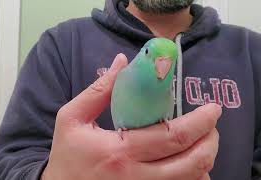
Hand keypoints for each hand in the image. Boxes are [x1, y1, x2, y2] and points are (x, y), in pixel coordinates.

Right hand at [41, 53, 221, 179]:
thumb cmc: (66, 155)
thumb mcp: (72, 118)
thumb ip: (98, 90)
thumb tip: (122, 62)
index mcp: (119, 152)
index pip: (172, 136)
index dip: (200, 122)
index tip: (212, 110)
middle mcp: (135, 177)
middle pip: (190, 162)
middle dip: (211, 141)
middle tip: (213, 126)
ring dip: (205, 160)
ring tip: (205, 142)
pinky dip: (193, 177)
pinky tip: (191, 165)